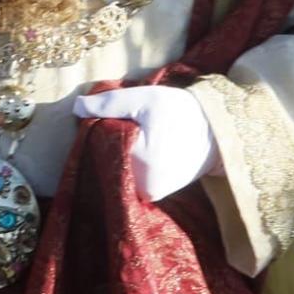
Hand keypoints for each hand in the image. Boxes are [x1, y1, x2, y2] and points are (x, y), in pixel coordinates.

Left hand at [73, 86, 217, 201]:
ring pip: (118, 168)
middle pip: (108, 159)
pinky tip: (140, 147)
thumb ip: (108, 103)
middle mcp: (144, 186)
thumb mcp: (143, 99)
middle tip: (129, 123)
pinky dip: (129, 161)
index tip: (114, 115)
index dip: (102, 127)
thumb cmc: (181, 111)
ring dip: (118, 152)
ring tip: (138, 134)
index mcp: (140, 163)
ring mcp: (150, 194)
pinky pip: (129, 176)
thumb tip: (76, 108)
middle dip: (109, 141)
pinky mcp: (155, 194)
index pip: (103, 144)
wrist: (217, 131)